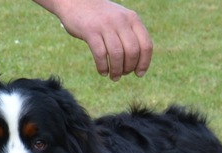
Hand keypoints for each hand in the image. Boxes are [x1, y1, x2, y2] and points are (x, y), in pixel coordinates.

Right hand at [34, 0, 152, 80]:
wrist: (76, 0)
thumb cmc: (101, 17)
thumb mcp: (120, 21)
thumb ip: (130, 36)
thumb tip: (138, 64)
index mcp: (132, 18)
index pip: (146, 45)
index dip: (144, 63)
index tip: (139, 74)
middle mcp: (121, 20)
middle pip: (132, 52)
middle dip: (128, 68)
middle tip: (122, 74)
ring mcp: (105, 24)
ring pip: (117, 54)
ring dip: (116, 71)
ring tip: (114, 77)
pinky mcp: (90, 30)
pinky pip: (100, 54)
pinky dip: (103, 67)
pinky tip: (103, 72)